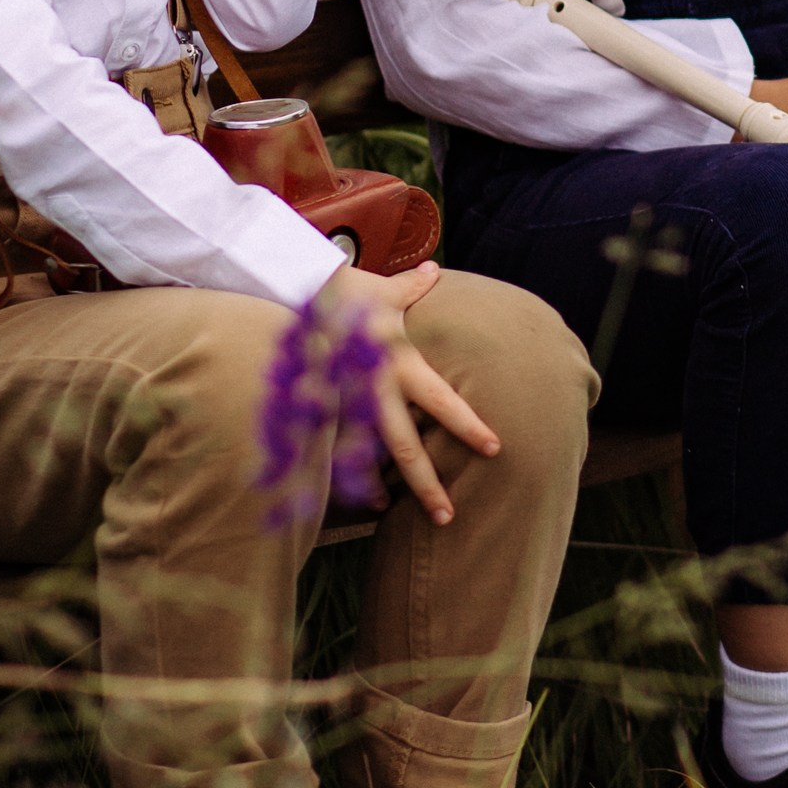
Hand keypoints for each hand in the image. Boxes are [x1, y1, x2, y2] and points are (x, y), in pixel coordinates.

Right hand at [313, 259, 498, 525]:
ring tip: (395, 514)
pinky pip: (334, 449)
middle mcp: (376, 390)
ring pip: (367, 458)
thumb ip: (413, 288)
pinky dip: (347, 473)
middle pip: (406, 447)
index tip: (495, 448)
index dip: (469, 426)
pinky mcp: (320, 408)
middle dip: (427, 485)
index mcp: (401, 363)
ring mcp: (345, 403)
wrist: (293, 291)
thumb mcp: (385, 290)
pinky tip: (358, 496)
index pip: (443, 401)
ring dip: (380, 489)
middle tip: (448, 516)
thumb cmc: (345, 290)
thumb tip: (433, 271)